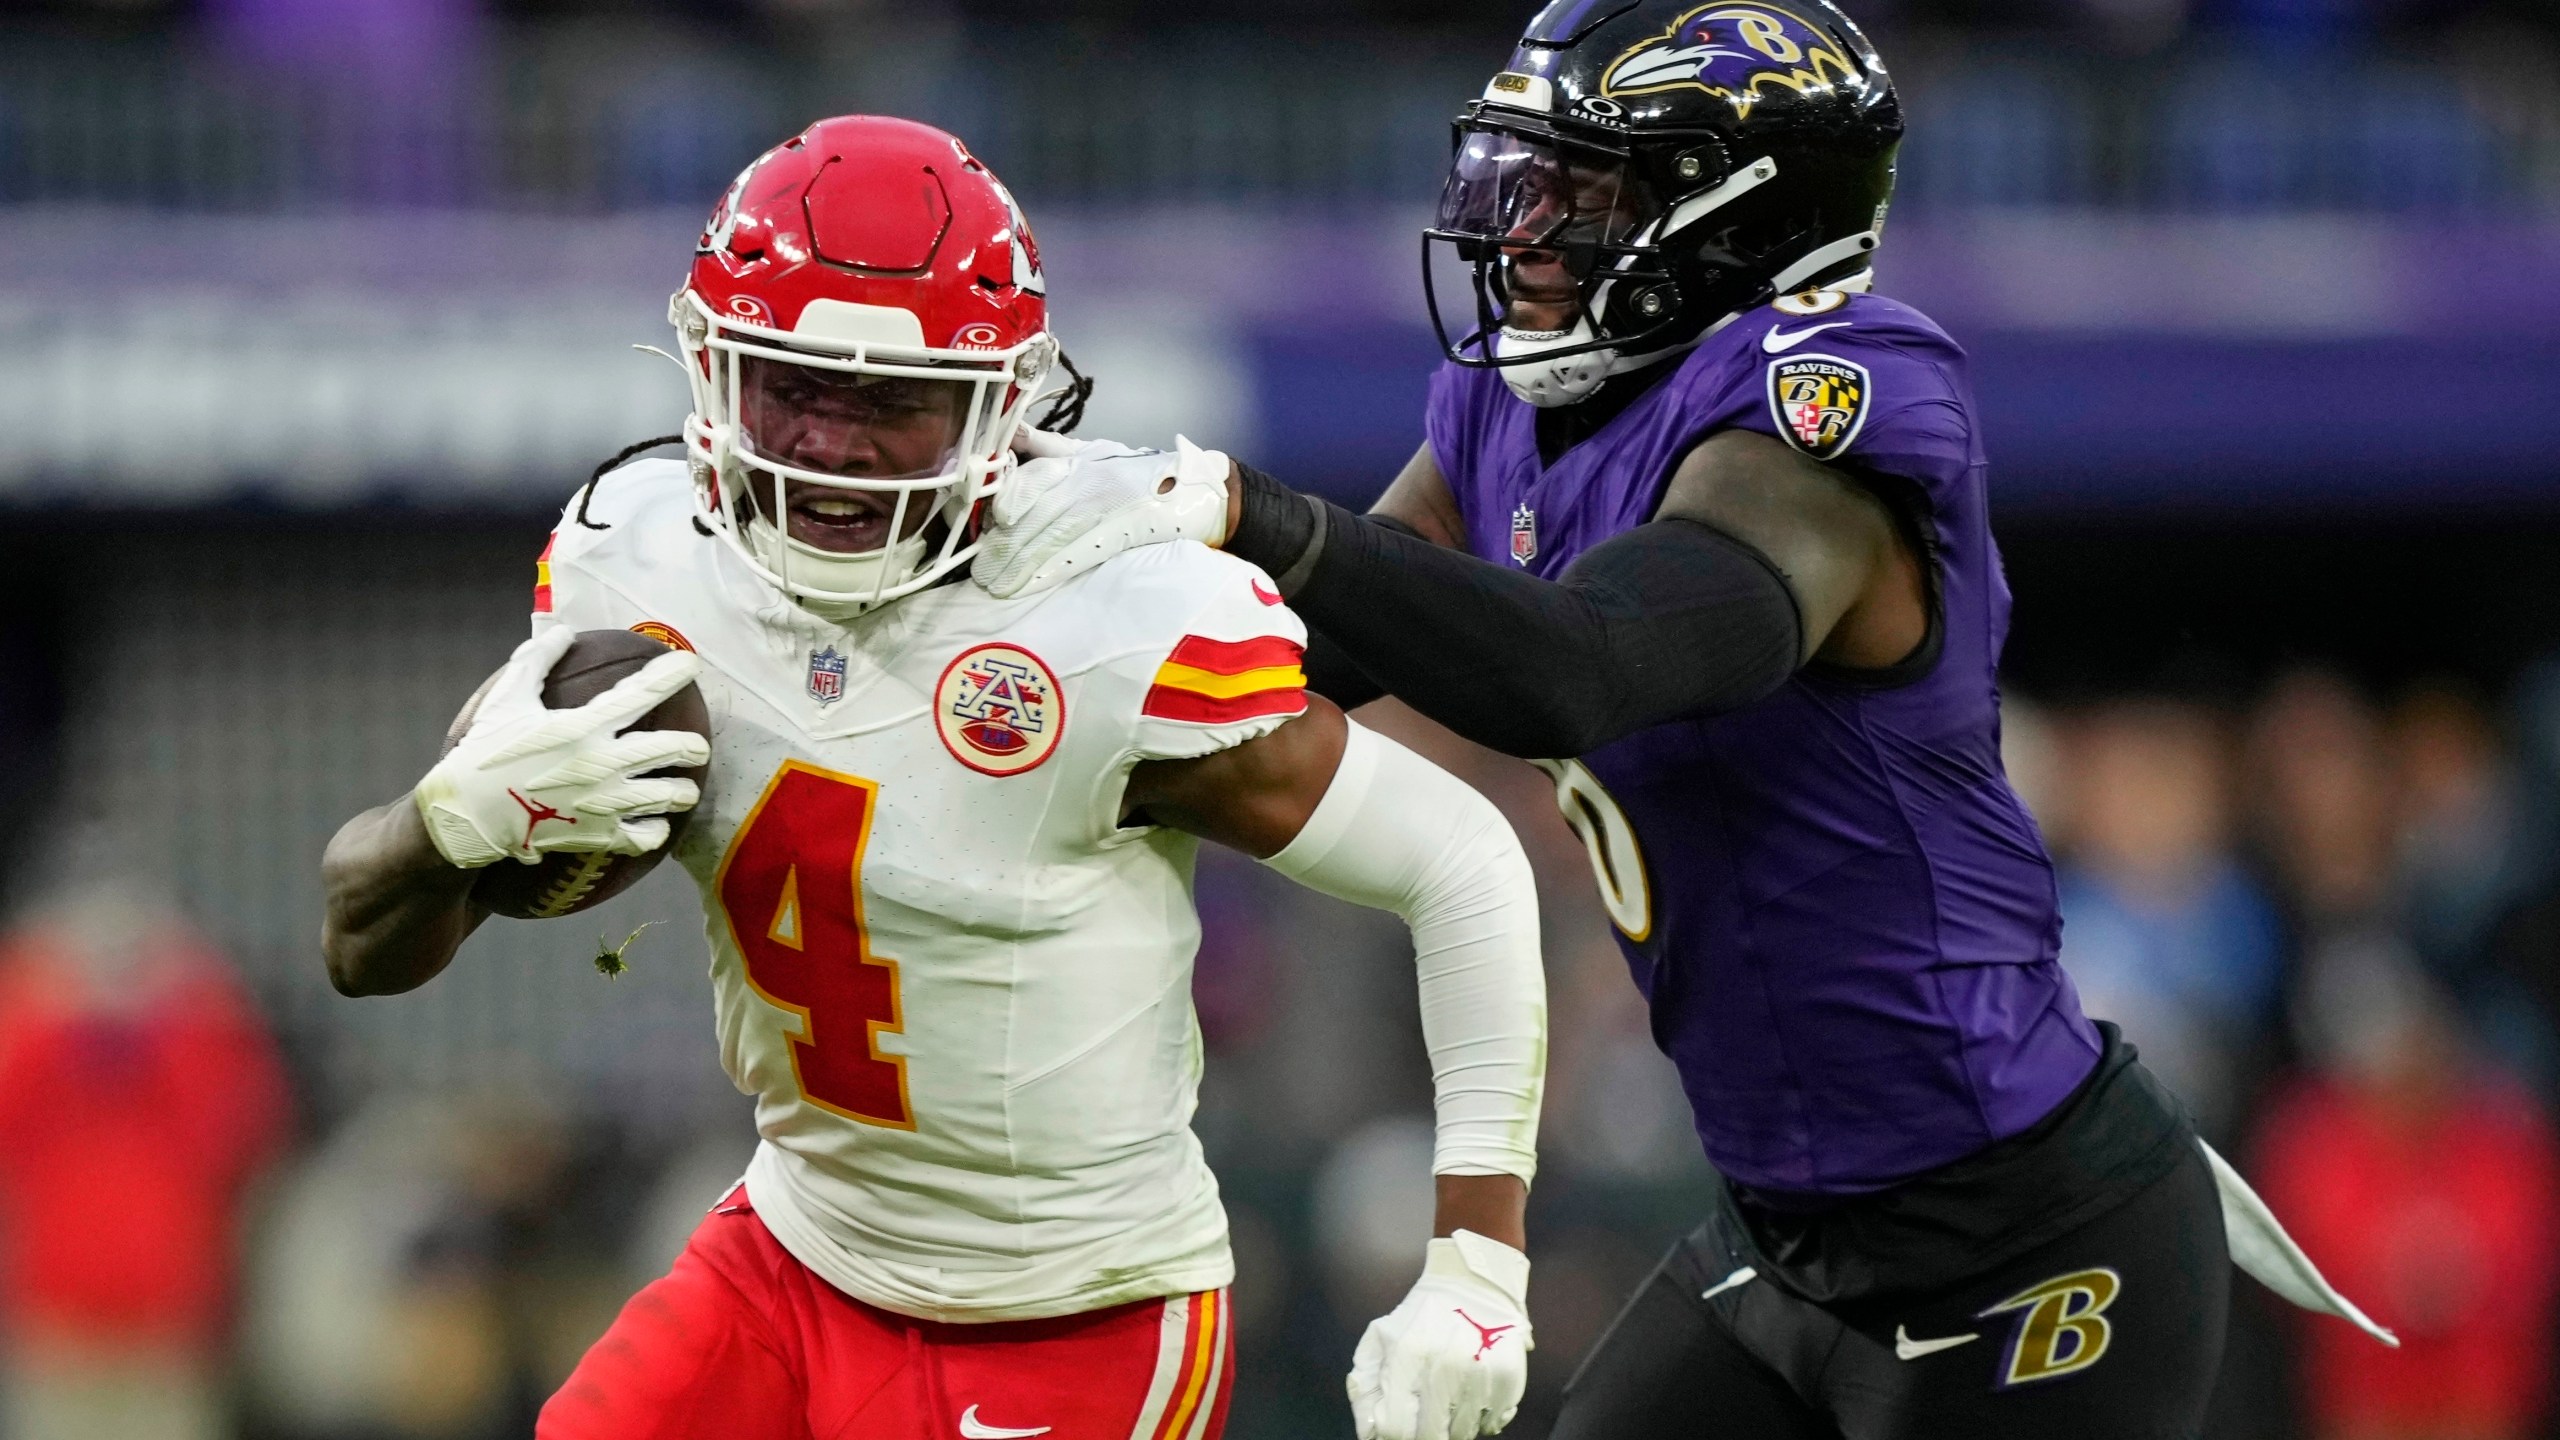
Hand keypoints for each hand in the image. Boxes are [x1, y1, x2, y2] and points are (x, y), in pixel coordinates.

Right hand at [413, 629, 708, 869]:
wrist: (466, 814)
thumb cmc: (483, 752)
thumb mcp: (505, 698)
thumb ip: (536, 660)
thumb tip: (563, 631)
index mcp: (583, 726)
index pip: (642, 693)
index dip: (670, 675)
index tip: (691, 664)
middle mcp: (603, 763)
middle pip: (671, 750)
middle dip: (692, 746)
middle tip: (696, 747)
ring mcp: (605, 802)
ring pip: (668, 796)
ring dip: (681, 790)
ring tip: (683, 788)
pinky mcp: (599, 835)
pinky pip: (646, 836)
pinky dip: (655, 830)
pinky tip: (654, 825)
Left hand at [974, 434, 1231, 597]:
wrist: (1197, 491)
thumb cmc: (1142, 473)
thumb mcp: (1096, 451)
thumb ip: (1051, 448)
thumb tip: (1011, 433)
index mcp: (1079, 461)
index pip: (1030, 480)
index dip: (1005, 505)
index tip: (988, 526)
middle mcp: (1087, 482)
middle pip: (1033, 517)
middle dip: (1002, 548)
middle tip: (982, 572)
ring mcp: (1104, 509)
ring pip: (1048, 539)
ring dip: (1017, 566)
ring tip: (996, 585)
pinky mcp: (1121, 534)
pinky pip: (1075, 555)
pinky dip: (1047, 571)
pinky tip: (1027, 585)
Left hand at [1349, 1231, 1531, 1439]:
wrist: (1473, 1281)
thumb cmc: (1422, 1315)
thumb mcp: (1381, 1338)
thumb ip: (1365, 1386)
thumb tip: (1367, 1432)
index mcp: (1407, 1358)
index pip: (1396, 1428)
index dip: (1394, 1434)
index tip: (1400, 1426)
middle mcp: (1444, 1368)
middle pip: (1430, 1436)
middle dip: (1424, 1431)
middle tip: (1426, 1414)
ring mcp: (1479, 1375)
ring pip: (1462, 1434)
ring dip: (1453, 1424)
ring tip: (1451, 1395)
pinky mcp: (1507, 1378)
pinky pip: (1491, 1425)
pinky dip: (1481, 1418)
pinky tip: (1473, 1392)